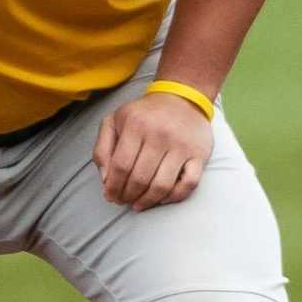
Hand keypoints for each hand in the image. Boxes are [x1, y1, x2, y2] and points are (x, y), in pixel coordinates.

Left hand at [93, 90, 214, 210]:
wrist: (182, 97)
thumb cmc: (143, 114)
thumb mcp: (114, 121)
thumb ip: (102, 148)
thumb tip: (105, 179)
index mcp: (136, 125)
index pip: (121, 166)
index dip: (113, 186)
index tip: (110, 196)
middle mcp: (160, 135)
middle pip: (140, 178)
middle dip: (127, 196)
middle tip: (123, 201)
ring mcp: (182, 146)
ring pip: (162, 185)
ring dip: (147, 201)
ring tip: (138, 204)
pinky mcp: (199, 154)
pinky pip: (189, 184)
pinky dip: (174, 197)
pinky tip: (161, 199)